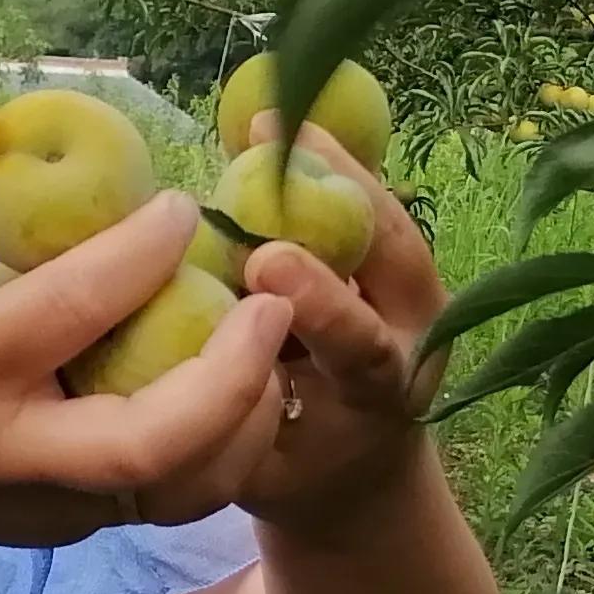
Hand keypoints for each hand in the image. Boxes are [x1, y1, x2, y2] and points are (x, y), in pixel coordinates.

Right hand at [0, 76, 293, 545]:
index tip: (182, 204)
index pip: (68, 310)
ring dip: (241, 423)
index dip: (137, 253)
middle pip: (146, 440)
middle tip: (273, 303)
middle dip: (227, 375)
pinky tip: (240, 387)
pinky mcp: (65, 531)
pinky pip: (166, 499)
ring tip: (271, 346)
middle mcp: (8, 451)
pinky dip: (219, 450)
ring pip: (174, 489)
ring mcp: (43, 506)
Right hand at [226, 117, 450, 534]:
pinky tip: (275, 126)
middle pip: (394, 252)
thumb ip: (230, 412)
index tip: (267, 261)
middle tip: (266, 143)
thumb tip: (170, 351)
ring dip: (328, 164)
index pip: (363, 343)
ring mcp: (423, 295)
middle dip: (335, 193)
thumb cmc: (292, 473)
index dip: (322, 300)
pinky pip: (370, 205)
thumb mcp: (256, 469)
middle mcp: (419, 337)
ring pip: (386, 215)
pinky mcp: (408, 267)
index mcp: (383, 396)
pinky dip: (326, 165)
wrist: (358, 471)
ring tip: (265, 120)